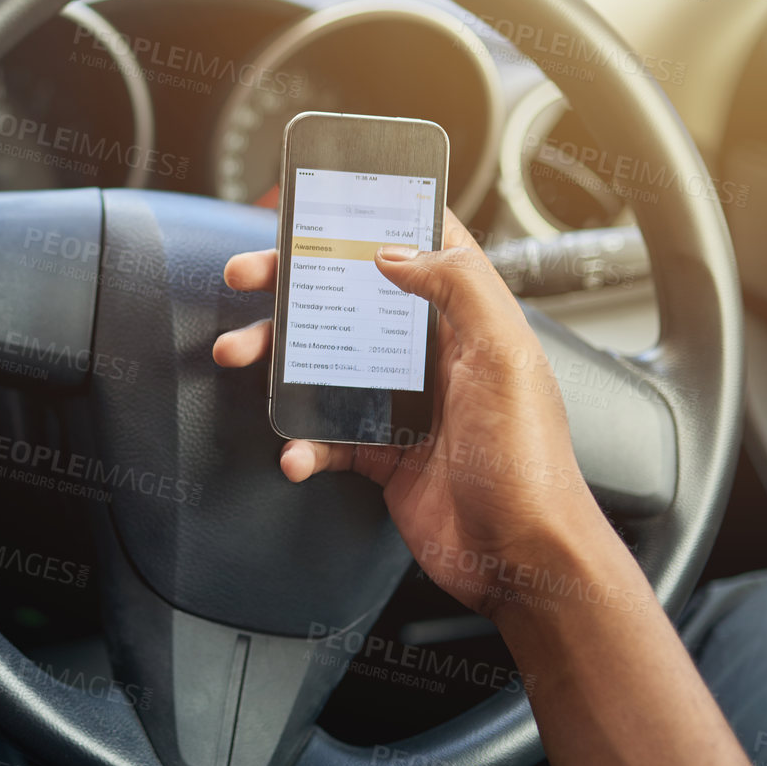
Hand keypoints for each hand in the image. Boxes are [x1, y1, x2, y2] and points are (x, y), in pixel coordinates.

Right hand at [212, 210, 621, 617]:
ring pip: (325, 365)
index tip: (318, 207)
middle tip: (247, 276)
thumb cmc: (529, 464)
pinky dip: (302, 442)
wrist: (521, 558)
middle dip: (292, 285)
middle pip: (351, 302)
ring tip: (237, 355)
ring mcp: (405, 406)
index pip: (416, 249)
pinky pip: (327, 436)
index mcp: (467, 322)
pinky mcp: (384, 455)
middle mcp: (434, 357)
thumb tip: (394, 251)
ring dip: (277, 360)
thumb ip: (459, 288)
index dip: (369, 221)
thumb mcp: (507, 356)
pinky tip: (294, 451)